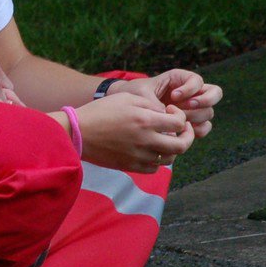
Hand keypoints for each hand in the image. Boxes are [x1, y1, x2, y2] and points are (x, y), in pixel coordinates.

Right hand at [72, 92, 191, 173]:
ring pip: (170, 159)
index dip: (181, 117)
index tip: (171, 112)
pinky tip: (151, 150)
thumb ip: (151, 105)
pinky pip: (154, 168)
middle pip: (181, 146)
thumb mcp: (127, 98)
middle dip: (187, 137)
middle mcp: (146, 140)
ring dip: (173, 149)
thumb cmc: (101, 111)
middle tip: (182, 130)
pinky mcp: (131, 166)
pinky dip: (158, 160)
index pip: (180, 123)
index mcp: (146, 120)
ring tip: (165, 139)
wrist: (78, 132)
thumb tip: (167, 115)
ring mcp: (139, 156)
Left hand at [108, 70, 222, 137]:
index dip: (190, 88)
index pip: (197, 80)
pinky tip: (182, 131)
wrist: (125, 110)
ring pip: (209, 112)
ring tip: (177, 122)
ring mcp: (193, 109)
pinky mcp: (191, 123)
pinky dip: (198, 130)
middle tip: (184, 109)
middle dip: (203, 101)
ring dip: (196, 117)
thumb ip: (155, 104)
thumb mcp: (141, 94)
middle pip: (214, 93)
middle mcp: (191, 93)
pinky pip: (204, 127)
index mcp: (180, 79)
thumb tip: (168, 120)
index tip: (173, 96)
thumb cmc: (133, 95)